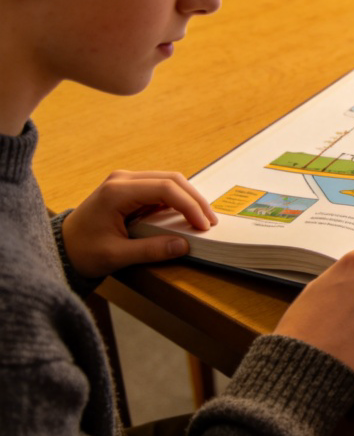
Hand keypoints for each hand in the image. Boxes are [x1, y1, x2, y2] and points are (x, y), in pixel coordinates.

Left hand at [61, 170, 216, 278]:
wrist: (61, 247)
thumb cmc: (83, 251)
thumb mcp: (116, 256)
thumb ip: (151, 250)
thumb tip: (184, 246)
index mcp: (117, 192)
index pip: (165, 189)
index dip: (189, 206)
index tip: (203, 225)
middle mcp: (123, 179)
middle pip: (172, 180)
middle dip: (195, 200)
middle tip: (210, 222)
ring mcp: (126, 181)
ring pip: (170, 181)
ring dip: (189, 198)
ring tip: (203, 219)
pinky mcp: (130, 187)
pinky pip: (162, 187)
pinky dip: (178, 199)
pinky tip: (187, 215)